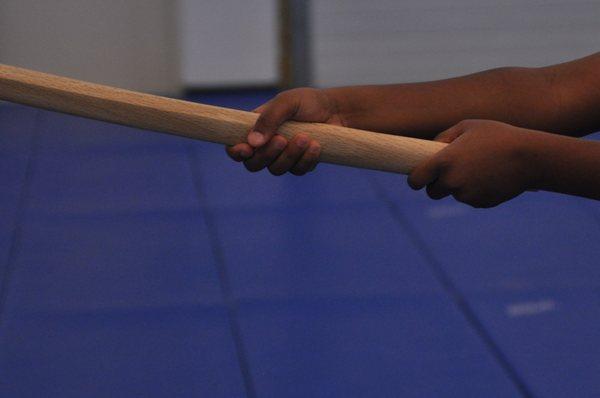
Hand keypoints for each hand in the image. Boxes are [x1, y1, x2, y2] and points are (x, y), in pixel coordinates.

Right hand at [226, 88, 343, 174]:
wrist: (336, 111)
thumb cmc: (309, 102)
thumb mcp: (287, 102)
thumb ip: (269, 118)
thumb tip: (252, 142)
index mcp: (256, 129)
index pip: (235, 147)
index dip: (236, 152)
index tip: (246, 150)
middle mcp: (266, 146)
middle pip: (254, 164)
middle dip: (267, 154)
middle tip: (283, 140)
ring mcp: (283, 157)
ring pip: (276, 170)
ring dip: (290, 156)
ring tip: (306, 138)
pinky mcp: (300, 164)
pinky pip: (297, 171)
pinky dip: (306, 160)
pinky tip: (317, 145)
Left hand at [408, 120, 543, 207]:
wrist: (530, 157)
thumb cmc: (497, 136)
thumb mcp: (467, 126)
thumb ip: (444, 137)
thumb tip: (430, 148)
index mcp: (443, 162)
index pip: (415, 180)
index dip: (415, 179)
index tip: (419, 178)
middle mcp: (451, 182)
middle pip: (433, 192)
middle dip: (438, 185)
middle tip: (451, 172)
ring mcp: (466, 195)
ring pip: (455, 194)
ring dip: (461, 186)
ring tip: (480, 168)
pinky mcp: (480, 203)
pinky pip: (471, 199)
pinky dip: (477, 191)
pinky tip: (491, 177)